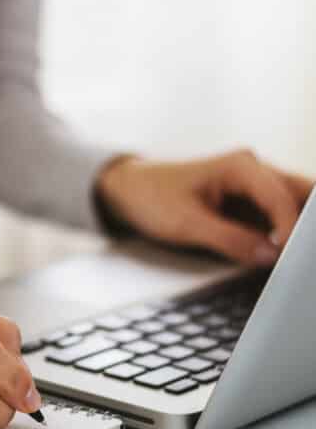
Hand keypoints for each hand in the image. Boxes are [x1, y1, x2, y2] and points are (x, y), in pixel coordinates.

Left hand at [97, 150, 313, 264]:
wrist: (130, 191)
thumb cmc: (152, 198)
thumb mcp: (186, 224)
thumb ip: (230, 240)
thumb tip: (270, 257)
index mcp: (241, 166)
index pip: (282, 199)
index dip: (291, 231)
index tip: (289, 260)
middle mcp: (253, 172)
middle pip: (300, 196)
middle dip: (305, 226)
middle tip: (302, 259)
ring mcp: (252, 188)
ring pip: (292, 207)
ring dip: (296, 232)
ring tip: (293, 261)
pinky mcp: (245, 205)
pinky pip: (275, 220)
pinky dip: (282, 237)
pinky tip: (280, 257)